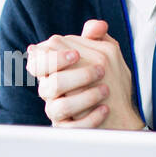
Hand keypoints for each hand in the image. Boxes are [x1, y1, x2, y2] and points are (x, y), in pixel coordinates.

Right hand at [26, 21, 145, 130]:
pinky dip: (89, 118)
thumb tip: (98, 26)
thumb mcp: (102, 54)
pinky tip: (104, 109)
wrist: (118, 111)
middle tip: (100, 70)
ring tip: (106, 90)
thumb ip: (96, 38)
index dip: (52, 59)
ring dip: (84, 97)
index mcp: (52, 71)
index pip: (37, 64)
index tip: (76, 55)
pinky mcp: (68, 130)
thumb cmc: (103, 79)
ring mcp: (57, 113)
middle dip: (73, 77)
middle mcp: (50, 93)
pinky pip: (72, 128)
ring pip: (58, 108)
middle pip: (48, 86)